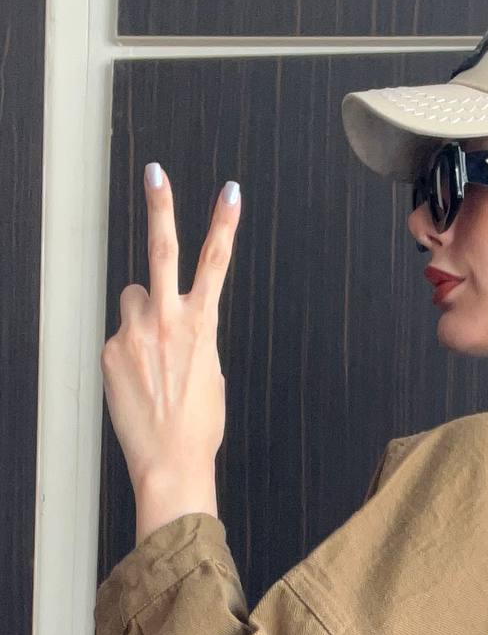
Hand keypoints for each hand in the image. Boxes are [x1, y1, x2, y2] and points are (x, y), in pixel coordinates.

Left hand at [100, 164, 241, 489]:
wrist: (170, 461)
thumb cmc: (198, 425)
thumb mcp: (211, 375)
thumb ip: (195, 338)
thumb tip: (175, 323)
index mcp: (202, 326)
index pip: (216, 264)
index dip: (224, 225)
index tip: (230, 192)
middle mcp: (166, 322)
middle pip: (162, 252)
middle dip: (160, 208)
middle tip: (155, 173)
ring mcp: (133, 335)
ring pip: (133, 300)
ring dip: (141, 316)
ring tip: (151, 356)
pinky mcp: (109, 351)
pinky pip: (119, 335)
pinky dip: (127, 352)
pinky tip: (138, 382)